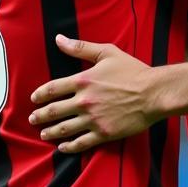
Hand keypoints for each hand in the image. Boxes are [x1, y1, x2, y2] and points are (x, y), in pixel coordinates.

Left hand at [29, 35, 163, 152]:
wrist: (154, 93)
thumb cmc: (133, 71)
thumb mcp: (108, 53)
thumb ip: (81, 47)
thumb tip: (59, 39)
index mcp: (83, 81)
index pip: (52, 89)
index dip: (40, 95)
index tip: (34, 99)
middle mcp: (84, 101)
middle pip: (53, 111)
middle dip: (40, 116)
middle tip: (33, 119)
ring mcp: (93, 119)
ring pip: (63, 129)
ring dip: (50, 132)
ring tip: (44, 134)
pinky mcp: (103, 133)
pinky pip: (81, 143)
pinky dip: (69, 147)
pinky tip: (63, 147)